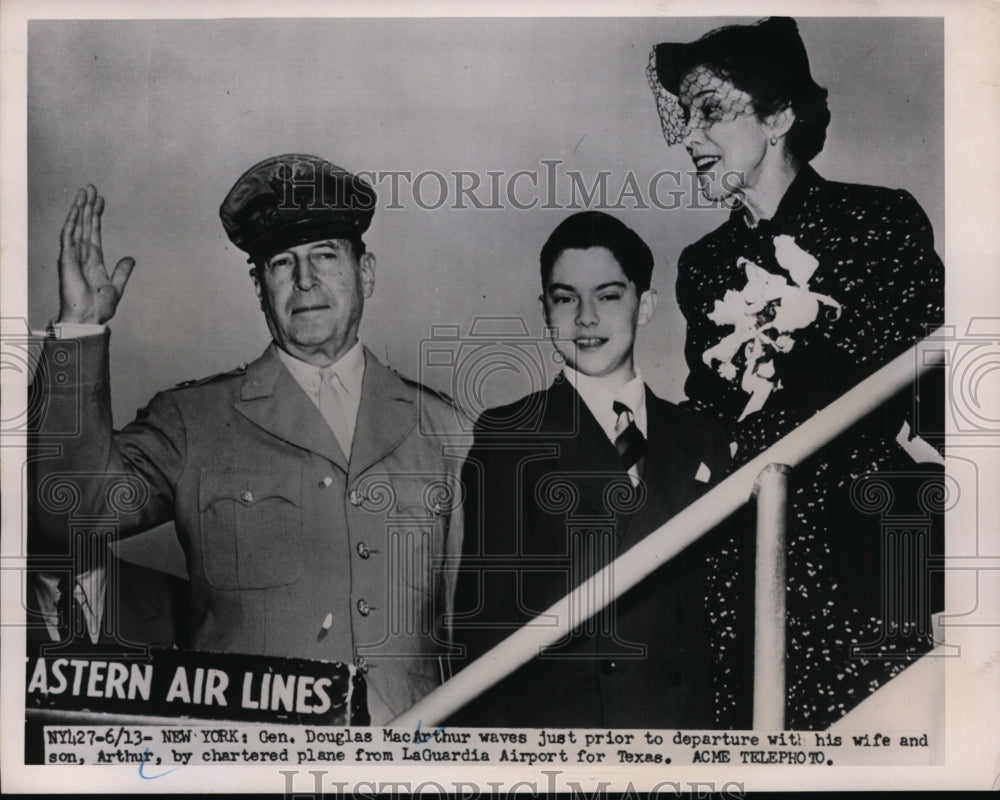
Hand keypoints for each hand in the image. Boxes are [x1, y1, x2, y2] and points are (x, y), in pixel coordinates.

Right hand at [56, 185, 135, 324]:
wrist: (89, 318)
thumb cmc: (99, 307)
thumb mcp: (116, 286)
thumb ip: (122, 271)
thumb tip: (131, 258)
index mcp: (93, 261)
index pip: (94, 233)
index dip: (97, 216)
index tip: (101, 201)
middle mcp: (81, 255)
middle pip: (85, 225)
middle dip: (88, 206)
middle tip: (92, 187)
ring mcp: (72, 256)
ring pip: (76, 226)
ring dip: (80, 209)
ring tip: (85, 191)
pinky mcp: (66, 259)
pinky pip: (68, 236)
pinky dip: (72, 221)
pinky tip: (77, 208)